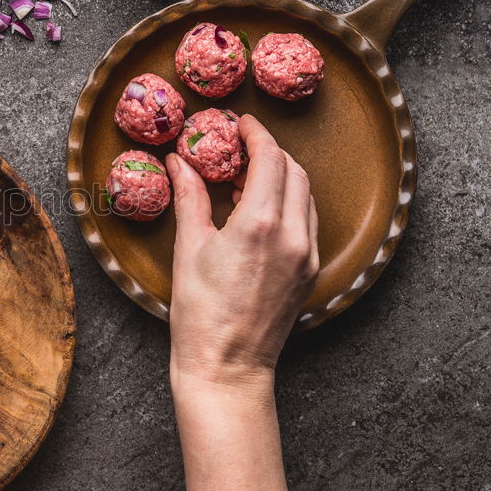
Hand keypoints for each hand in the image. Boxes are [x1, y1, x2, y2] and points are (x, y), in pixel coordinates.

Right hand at [165, 115, 318, 389]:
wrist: (227, 366)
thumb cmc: (201, 314)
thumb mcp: (189, 248)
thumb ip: (189, 197)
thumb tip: (180, 162)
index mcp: (259, 224)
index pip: (269, 158)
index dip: (255, 134)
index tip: (240, 123)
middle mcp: (292, 235)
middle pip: (293, 171)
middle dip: (269, 152)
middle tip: (240, 148)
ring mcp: (307, 255)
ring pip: (305, 194)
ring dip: (281, 177)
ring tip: (245, 180)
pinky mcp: (310, 272)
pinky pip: (307, 221)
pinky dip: (288, 204)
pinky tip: (258, 212)